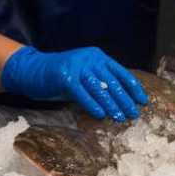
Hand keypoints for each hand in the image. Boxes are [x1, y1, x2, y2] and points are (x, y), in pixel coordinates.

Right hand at [0, 46, 148, 121]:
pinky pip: (82, 94)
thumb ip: (102, 83)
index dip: (133, 89)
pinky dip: (93, 106)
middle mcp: (90, 59)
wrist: (31, 70)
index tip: (143, 102)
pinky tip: (100, 116)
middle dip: (125, 101)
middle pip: (113, 83)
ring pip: (99, 89)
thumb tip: (123, 102)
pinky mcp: (64, 76)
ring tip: (120, 118)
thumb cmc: (63, 77)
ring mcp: (77, 66)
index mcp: (99, 57)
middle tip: (133, 115)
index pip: (122, 73)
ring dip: (111, 106)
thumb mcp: (86, 76)